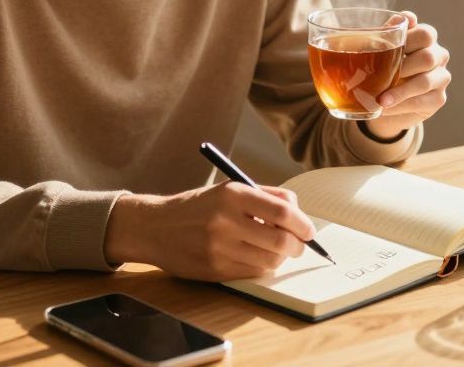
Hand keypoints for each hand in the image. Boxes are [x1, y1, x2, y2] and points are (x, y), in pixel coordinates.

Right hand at [104, 182, 316, 280]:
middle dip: (297, 246)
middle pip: (281, 241)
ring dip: (279, 258)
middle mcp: (226, 221)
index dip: (303, 224)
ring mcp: (219, 248)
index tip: (308, 230)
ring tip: (273, 250)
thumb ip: (265, 196)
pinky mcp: (214, 270)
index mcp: (233, 195)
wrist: (155, 227)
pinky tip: (254, 257)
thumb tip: (298, 211)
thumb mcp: (228, 189)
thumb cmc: (198, 207)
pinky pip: (252, 273)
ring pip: (270, 261)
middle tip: (298, 245)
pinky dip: (261, 267)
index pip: (283, 212)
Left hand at [365, 10, 450, 138]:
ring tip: (380, 100)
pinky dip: (400, 106)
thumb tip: (398, 19)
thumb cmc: (384, 66)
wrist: (387, 99)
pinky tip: (385, 109)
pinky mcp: (438, 99)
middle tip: (381, 75)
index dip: (408, 39)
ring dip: (399, 91)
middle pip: (428, 57)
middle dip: (403, 67)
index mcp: (427, 39)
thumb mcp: (382, 49)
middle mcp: (439, 56)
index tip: (389, 45)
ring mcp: (441, 78)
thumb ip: (388, 32)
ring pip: (424, 82)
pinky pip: (420, 102)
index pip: (426, 34)